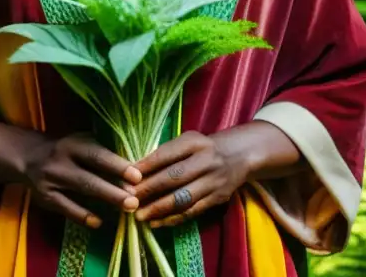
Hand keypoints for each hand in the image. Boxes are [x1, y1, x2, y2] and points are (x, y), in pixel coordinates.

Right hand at [21, 133, 141, 228]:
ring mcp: (51, 180)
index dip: (117, 166)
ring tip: (127, 209)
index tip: (137, 176)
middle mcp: (61, 161)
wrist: (28, 156)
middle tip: (135, 200)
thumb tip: (133, 168)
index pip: (98, 155)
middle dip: (114, 190)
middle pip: (90, 177)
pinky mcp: (45, 197)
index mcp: (73, 144)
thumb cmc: (66, 149)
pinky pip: (66, 208)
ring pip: (81, 191)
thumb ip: (102, 152)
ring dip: (105, 200)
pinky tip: (98, 222)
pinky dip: (82, 216)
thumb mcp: (81, 142)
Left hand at [132, 131, 249, 228]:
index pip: (166, 154)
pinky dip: (173, 219)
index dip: (146, 166)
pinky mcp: (217, 198)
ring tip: (140, 215)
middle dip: (149, 189)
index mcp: (195, 142)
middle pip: (174, 177)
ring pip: (183, 198)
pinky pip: (192, 211)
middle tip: (129, 199)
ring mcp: (213, 181)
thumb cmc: (203, 148)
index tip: (127, 177)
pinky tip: (156, 222)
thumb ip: (166, 154)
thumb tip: (135, 172)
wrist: (239, 155)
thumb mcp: (187, 142)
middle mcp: (206, 160)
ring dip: (158, 209)